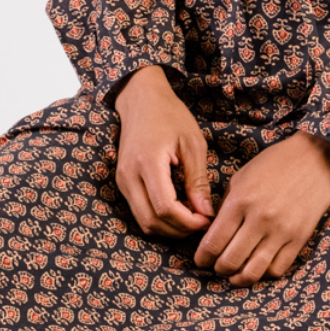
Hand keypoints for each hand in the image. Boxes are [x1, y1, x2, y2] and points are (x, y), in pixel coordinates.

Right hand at [114, 65, 214, 236]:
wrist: (141, 100)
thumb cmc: (170, 116)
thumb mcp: (193, 144)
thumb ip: (198, 180)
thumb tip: (205, 213)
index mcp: (147, 163)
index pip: (164, 208)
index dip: (188, 221)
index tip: (207, 219)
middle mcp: (129, 176)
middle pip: (151, 222)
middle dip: (179, 230)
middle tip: (202, 223)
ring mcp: (122, 181)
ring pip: (143, 222)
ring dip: (169, 228)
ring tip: (192, 218)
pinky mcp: (122, 184)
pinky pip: (139, 213)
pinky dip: (159, 219)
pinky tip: (179, 211)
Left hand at [193, 132, 329, 285]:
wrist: (315, 158)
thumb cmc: (274, 165)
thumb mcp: (240, 179)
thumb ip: (225, 209)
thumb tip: (211, 236)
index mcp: (240, 201)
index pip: (213, 243)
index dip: (202, 258)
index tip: (201, 260)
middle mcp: (260, 219)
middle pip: (230, 262)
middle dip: (218, 269)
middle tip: (217, 266)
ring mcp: (282, 231)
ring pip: (253, 272)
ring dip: (239, 278)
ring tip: (235, 274)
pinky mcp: (300, 238)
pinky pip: (278, 269)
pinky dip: (264, 274)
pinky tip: (258, 266)